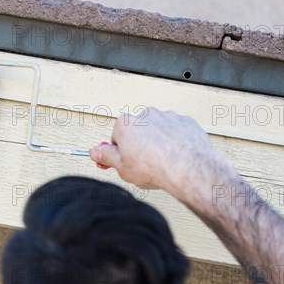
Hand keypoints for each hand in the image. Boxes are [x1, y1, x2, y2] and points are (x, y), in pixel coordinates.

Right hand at [89, 107, 218, 192]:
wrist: (187, 168)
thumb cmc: (155, 167)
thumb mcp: (121, 167)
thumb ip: (106, 157)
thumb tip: (96, 152)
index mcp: (126, 124)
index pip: (116, 135)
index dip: (121, 151)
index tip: (125, 160)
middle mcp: (146, 115)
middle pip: (138, 130)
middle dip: (140, 144)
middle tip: (144, 163)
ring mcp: (167, 116)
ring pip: (158, 130)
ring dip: (158, 142)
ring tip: (162, 162)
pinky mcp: (184, 122)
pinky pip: (176, 131)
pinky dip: (175, 140)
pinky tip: (176, 156)